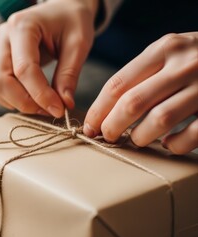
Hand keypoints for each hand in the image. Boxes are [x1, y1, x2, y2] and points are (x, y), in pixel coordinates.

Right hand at [0, 0, 97, 117]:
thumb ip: (69, 74)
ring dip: (16, 102)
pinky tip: (30, 97)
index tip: (59, 110)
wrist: (61, 11)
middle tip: (50, 110)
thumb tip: (63, 105)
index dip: (40, 95)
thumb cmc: (71, 21)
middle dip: (25, 102)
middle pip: (1, 80)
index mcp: (22, 26)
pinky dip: (9, 98)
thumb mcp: (78, 43)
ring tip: (42, 103)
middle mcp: (2, 37)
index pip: (24, 69)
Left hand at [84, 32, 197, 153]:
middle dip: (113, 126)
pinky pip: (192, 135)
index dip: (98, 110)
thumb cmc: (197, 58)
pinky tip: (169, 144)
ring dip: (141, 137)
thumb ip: (143, 73)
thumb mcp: (170, 52)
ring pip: (160, 120)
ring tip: (137, 140)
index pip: (118, 83)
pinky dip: (175, 145)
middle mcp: (184, 65)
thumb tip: (106, 109)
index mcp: (164, 49)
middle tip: (107, 137)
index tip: (90, 126)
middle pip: (133, 103)